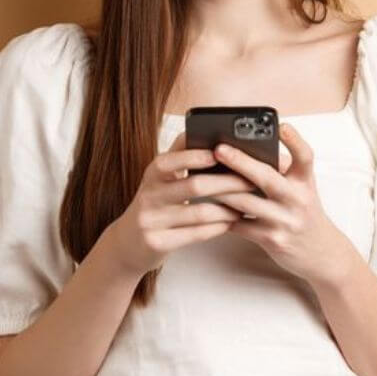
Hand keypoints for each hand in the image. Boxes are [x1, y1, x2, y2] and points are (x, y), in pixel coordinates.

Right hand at [106, 131, 254, 277]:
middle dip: (226, 182)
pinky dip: (217, 227)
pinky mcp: (157, 243)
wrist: (127, 243)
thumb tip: (205, 132)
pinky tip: (230, 222)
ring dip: (227, 208)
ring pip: (198, 213)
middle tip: (249, 181)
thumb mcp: (159, 179)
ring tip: (245, 204)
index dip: (195, 156)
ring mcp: (150, 221)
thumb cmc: (154, 204)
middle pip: (193, 186)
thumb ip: (179, 158)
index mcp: (151, 175)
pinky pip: (195, 234)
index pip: (170, 160)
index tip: (221, 152)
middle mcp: (148, 196)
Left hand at [211, 123, 358, 286]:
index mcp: (305, 181)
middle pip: (267, 177)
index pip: (305, 156)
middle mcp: (297, 199)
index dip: (295, 140)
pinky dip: (223, 215)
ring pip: (246, 202)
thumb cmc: (303, 211)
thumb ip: (282, 170)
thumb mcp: (302, 188)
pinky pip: (241, 225)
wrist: (321, 253)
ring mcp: (285, 221)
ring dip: (222, 189)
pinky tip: (207, 207)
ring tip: (201, 177)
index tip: (282, 125)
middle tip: (219, 149)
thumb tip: (246, 148)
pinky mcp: (272, 240)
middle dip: (240, 162)